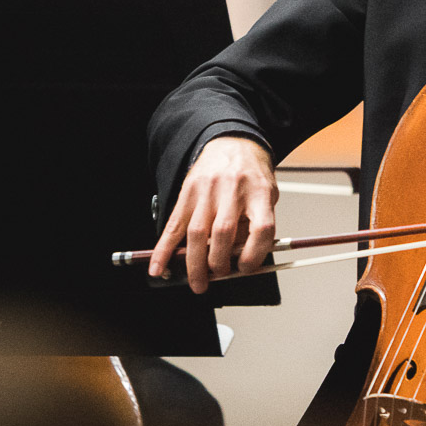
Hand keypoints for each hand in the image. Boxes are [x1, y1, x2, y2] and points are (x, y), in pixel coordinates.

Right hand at [148, 136, 278, 293]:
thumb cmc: (251, 174)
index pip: (261, 229)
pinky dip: (164, 250)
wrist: (232, 143)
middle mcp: (232, 191)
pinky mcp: (187, 192)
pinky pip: (173, 225)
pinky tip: (159, 267)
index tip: (246, 268)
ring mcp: (207, 191)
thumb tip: (240, 262)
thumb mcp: (266, 195)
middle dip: (218, 263)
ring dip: (194, 264)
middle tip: (217, 277)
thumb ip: (256, 225)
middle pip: (223, 233)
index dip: (254, 254)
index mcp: (259, 192)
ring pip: (196, 233)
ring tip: (197, 282)